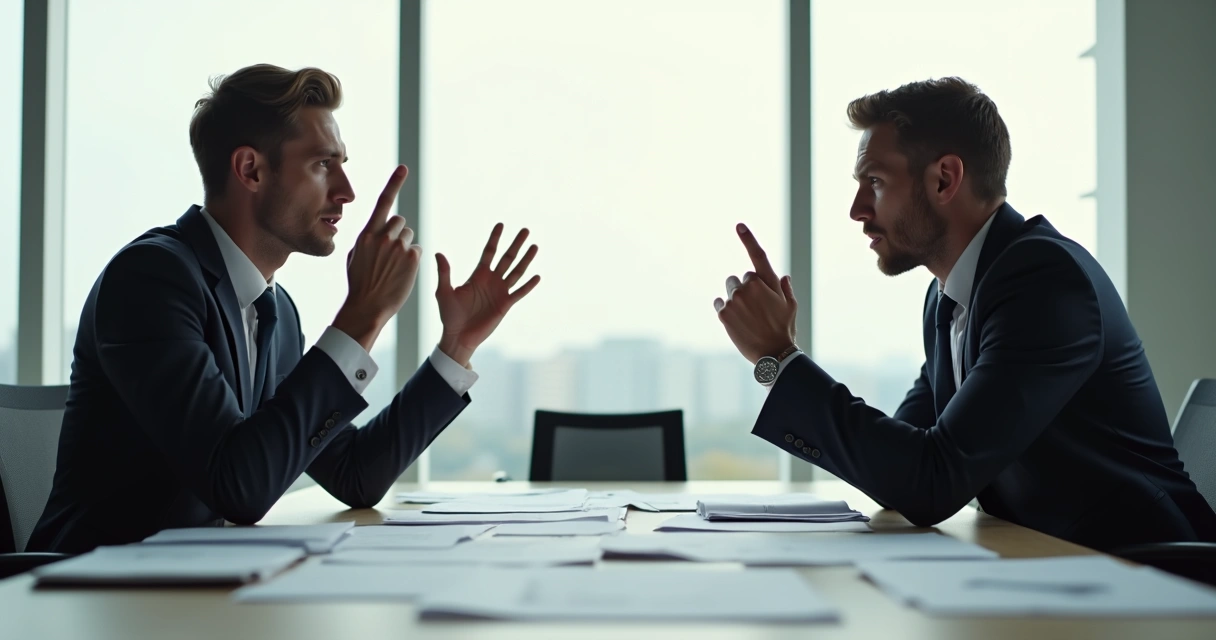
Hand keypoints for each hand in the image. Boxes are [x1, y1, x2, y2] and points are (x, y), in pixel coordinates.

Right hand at [332, 165, 421, 351]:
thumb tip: (378, 229)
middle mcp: (383, 236)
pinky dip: (412, 260)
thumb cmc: (360, 283)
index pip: (384, 202)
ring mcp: (398, 246)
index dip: (394, 183)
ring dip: (405, 247)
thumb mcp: (356, 256)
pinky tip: (402, 272)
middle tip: (389, 255)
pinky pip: (417, 250)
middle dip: (397, 234)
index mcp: (367, 233)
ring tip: (393, 267)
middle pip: (400, 222)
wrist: (367, 306)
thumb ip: (368, 238)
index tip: (405, 168)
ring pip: (409, 236)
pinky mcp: (412, 257)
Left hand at [436, 223, 540, 366]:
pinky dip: (528, 285)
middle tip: (525, 230)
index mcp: (478, 275)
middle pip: (507, 258)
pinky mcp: (505, 305)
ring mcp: (500, 292)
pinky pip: (519, 292)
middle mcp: (491, 280)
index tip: (501, 224)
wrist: (458, 336)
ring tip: (534, 246)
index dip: (495, 238)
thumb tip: (438, 253)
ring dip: (526, 259)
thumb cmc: (449, 314)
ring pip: (516, 272)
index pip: (489, 252)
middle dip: (516, 244)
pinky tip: (537, 276)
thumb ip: (444, 273)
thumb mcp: (444, 292)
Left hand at [714, 223, 796, 363]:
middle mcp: (750, 287)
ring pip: (729, 289)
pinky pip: (719, 302)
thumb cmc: (785, 330)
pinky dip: (725, 308)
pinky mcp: (723, 312)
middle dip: (745, 288)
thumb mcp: (791, 307)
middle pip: (740, 278)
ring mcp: (735, 299)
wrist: (772, 355)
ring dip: (735, 297)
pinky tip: (737, 321)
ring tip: (746, 316)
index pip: (757, 256)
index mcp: (768, 283)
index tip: (738, 225)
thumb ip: (786, 289)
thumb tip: (782, 276)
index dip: (748, 239)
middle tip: (755, 308)